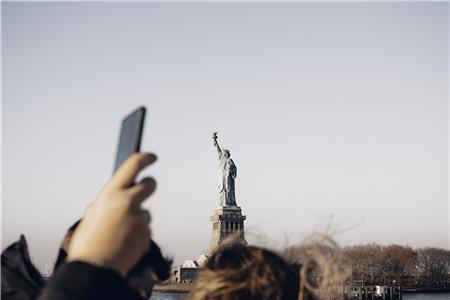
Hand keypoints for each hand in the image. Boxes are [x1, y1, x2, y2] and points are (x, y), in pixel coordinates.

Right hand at [67, 152, 156, 275]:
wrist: (95, 270)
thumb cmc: (88, 244)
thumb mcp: (90, 217)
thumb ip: (102, 206)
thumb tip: (107, 202)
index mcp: (111, 194)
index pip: (133, 165)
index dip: (145, 158)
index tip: (152, 156)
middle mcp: (128, 202)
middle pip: (150, 184)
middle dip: (148, 185)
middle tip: (144, 189)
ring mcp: (140, 218)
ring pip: (146, 212)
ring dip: (137, 218)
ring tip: (120, 233)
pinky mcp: (147, 233)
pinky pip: (145, 229)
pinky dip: (138, 234)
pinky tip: (125, 243)